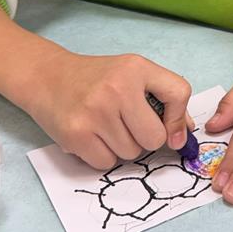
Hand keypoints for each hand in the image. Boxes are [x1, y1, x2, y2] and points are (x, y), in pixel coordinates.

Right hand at [20, 50, 191, 169]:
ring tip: (106, 126)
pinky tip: (92, 136)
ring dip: (123, 147)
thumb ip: (164, 97)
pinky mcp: (77, 135)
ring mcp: (95, 113)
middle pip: (155, 138)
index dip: (179, 118)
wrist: (47, 77)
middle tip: (128, 125)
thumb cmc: (96, 78)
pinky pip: (107, 163)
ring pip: (132, 153)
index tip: (172, 129)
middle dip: (146, 139)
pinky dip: (103, 155)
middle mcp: (117, 88)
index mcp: (135, 68)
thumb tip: (185, 133)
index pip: (179, 93)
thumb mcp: (132, 74)